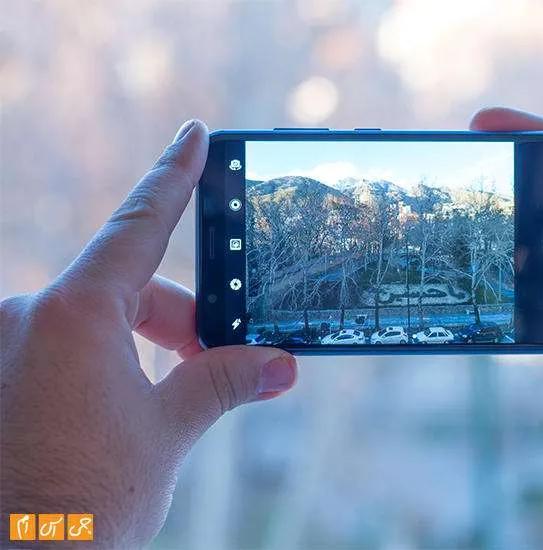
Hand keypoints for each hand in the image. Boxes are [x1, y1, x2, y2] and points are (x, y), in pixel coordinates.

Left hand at [0, 121, 297, 546]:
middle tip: (230, 359)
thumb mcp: (168, 432)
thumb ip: (224, 382)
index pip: (140, 224)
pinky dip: (107, 364)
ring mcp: (6, 347)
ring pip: (96, 323)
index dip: (174, 177)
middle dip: (183, 321)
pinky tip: (129, 407)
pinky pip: (64, 348)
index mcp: (73, 314)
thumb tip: (282, 364)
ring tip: (178, 400)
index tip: (195, 136)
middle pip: (127, 288)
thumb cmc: (84, 502)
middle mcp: (27, 317)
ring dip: (146, 348)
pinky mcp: (0, 376)